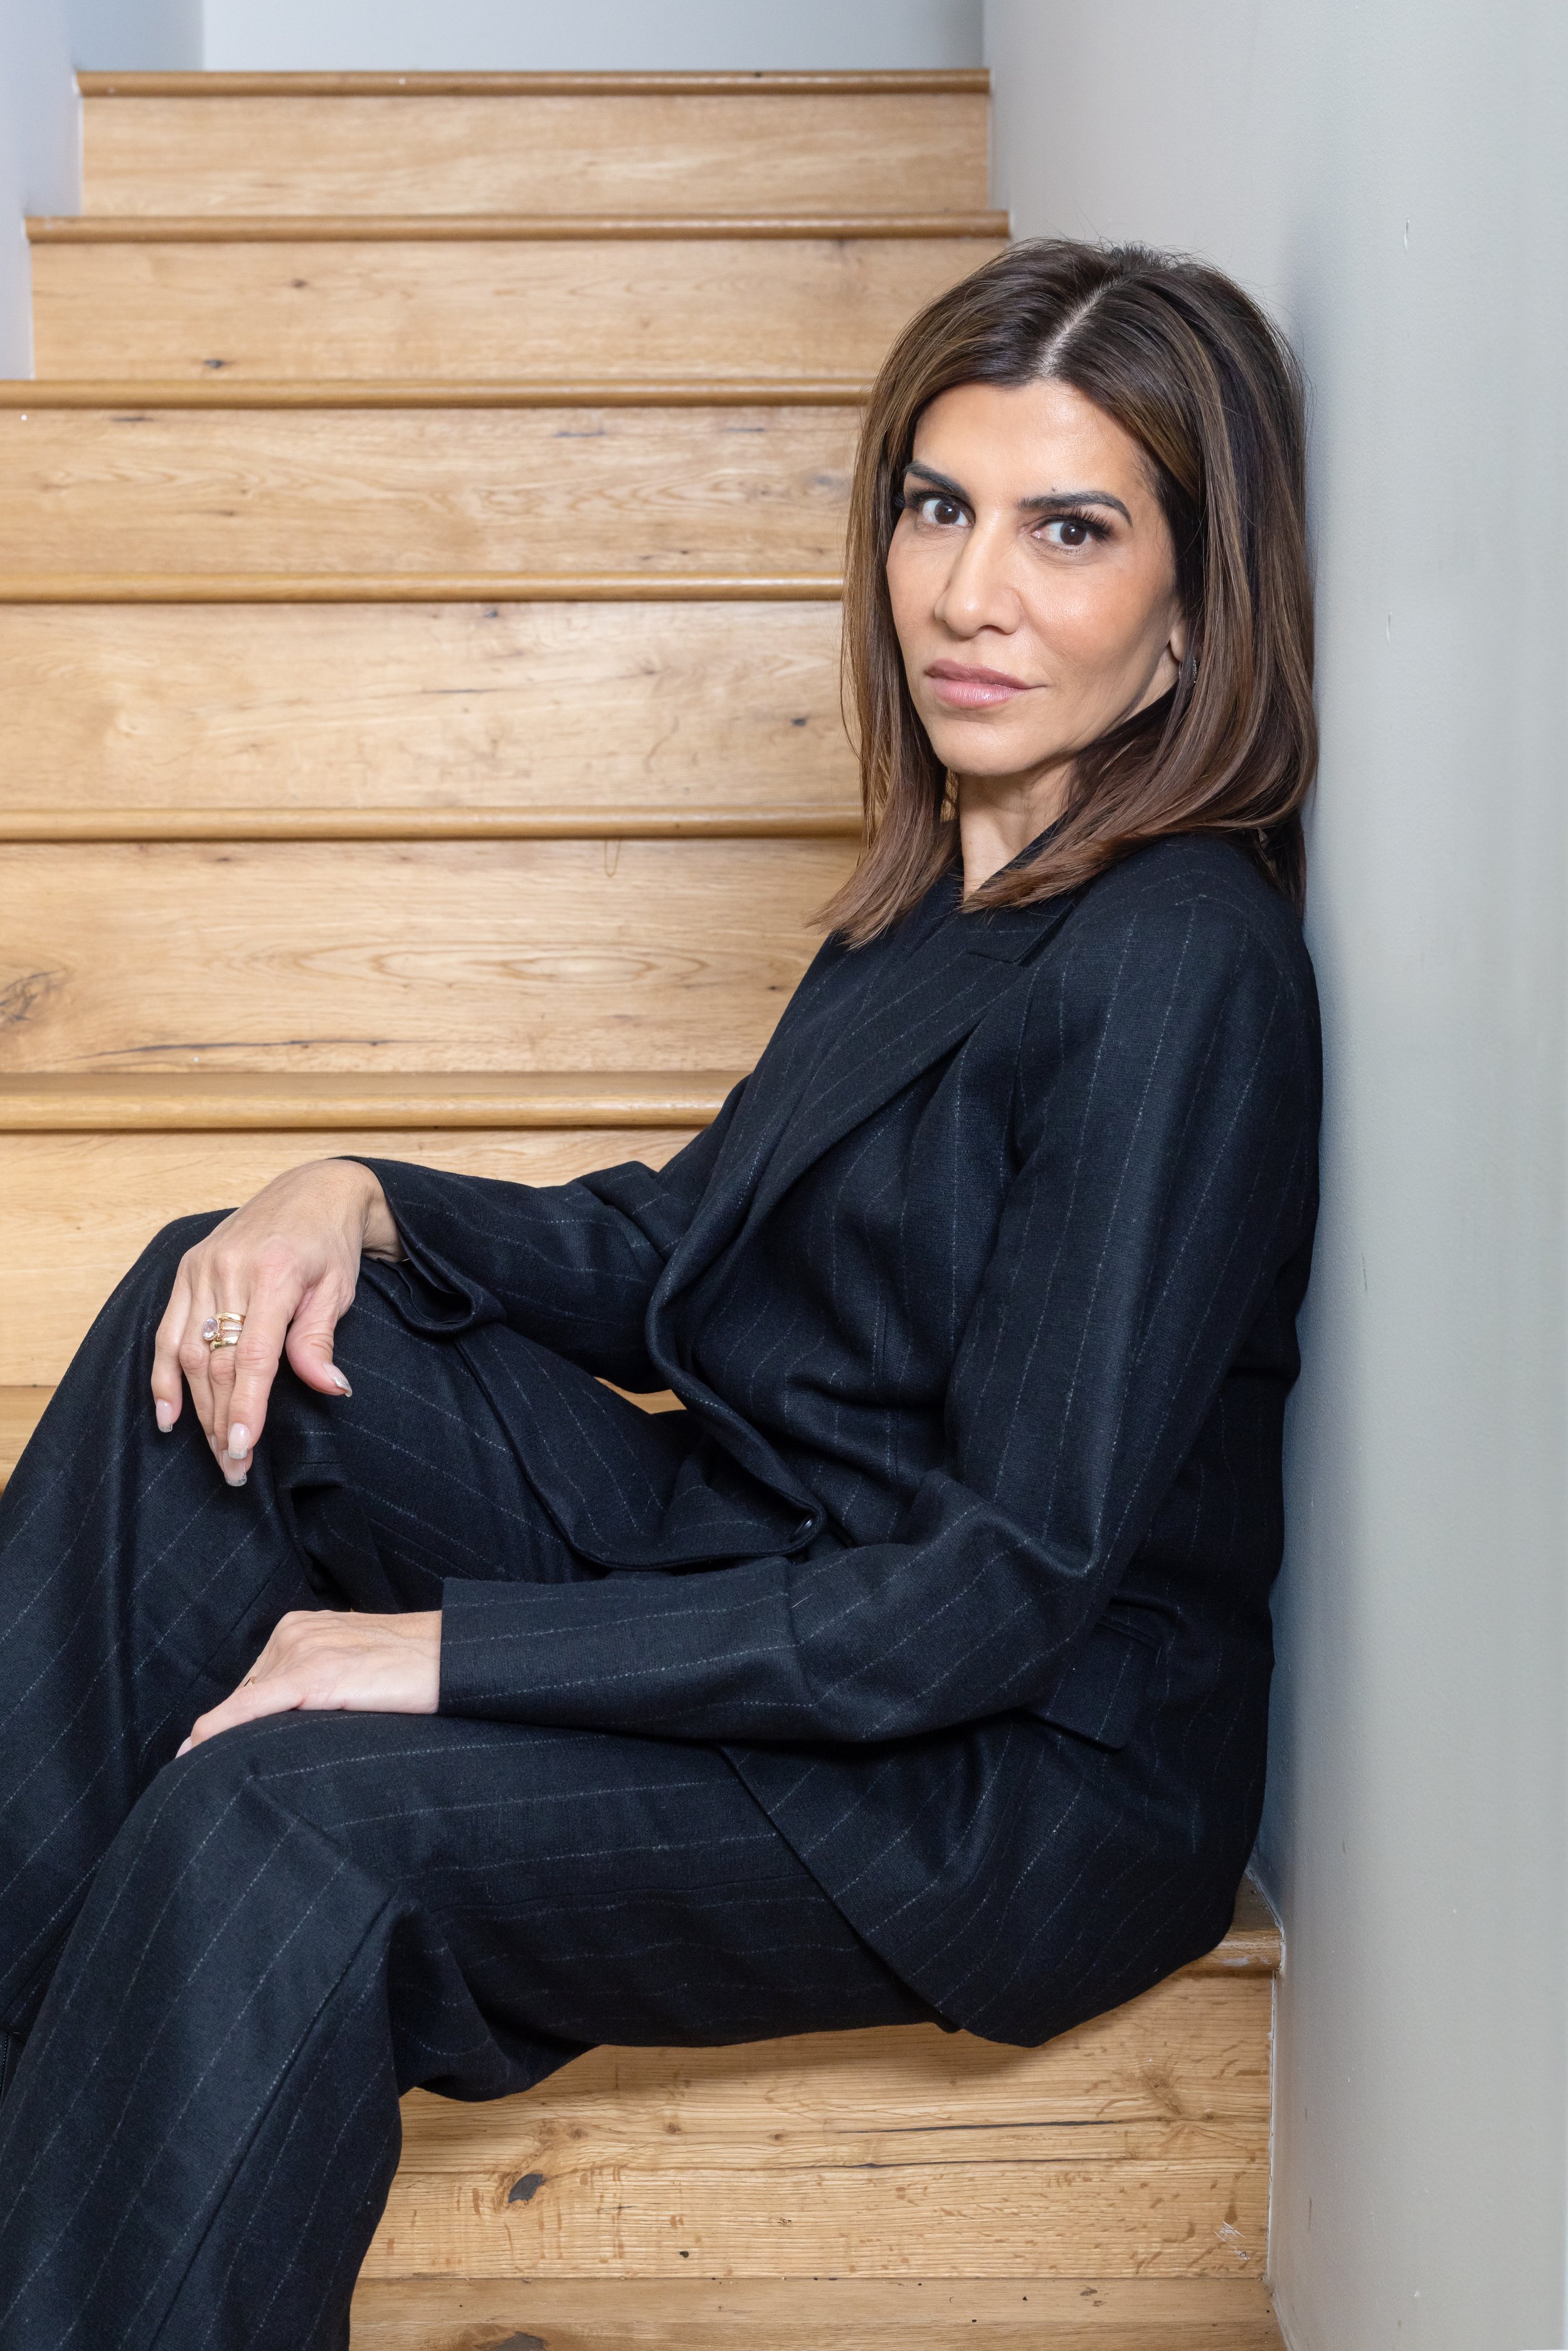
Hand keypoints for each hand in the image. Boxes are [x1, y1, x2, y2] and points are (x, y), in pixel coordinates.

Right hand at [151, 1160, 404, 1483]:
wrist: (314, 1190)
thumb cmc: (331, 1244)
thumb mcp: (338, 1290)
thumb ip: (319, 1341)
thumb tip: (330, 1389)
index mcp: (274, 1273)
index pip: (252, 1355)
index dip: (245, 1405)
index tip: (242, 1447)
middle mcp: (229, 1269)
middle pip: (216, 1360)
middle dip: (222, 1419)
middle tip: (235, 1467)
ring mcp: (203, 1267)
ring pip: (187, 1351)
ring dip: (197, 1407)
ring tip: (212, 1450)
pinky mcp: (187, 1268)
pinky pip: (166, 1330)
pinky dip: (163, 1375)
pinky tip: (169, 1414)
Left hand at [177, 1609, 441, 1753]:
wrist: (457, 1655)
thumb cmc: (415, 1668)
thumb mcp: (352, 1667)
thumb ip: (316, 1683)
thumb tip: (284, 1725)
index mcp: (300, 1629)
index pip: (253, 1685)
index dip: (231, 1725)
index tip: (198, 1755)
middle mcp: (293, 1634)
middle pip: (243, 1697)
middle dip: (227, 1736)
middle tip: (199, 1776)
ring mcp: (303, 1651)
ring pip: (243, 1707)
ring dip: (223, 1741)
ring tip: (197, 1775)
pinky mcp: (316, 1675)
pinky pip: (252, 1707)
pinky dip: (220, 1729)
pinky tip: (195, 1749)